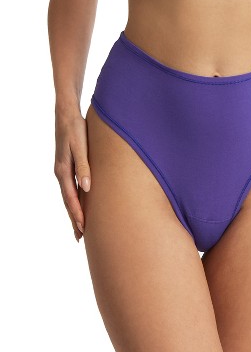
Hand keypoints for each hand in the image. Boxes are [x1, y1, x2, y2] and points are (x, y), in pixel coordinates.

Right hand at [54, 108, 90, 241]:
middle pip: (67, 201)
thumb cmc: (75, 129)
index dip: (77, 214)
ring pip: (68, 196)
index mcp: (63, 170)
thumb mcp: (81, 147)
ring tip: (79, 227)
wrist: (66, 114)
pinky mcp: (67, 166)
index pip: (71, 198)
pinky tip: (79, 205)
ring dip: (73, 212)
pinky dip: (74, 200)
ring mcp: (63, 170)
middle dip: (73, 219)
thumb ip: (84, 167)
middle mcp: (61, 173)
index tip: (83, 228)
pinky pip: (70, 188)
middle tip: (79, 237)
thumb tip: (88, 188)